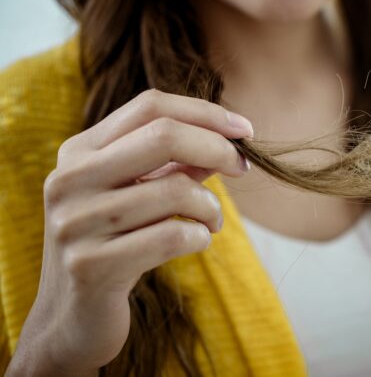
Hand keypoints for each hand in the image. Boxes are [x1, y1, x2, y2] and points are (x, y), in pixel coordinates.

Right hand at [11, 89, 252, 373]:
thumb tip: (228, 137)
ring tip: (212, 220)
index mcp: (79, 152)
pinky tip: (198, 241)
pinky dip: (201, 236)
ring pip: (175, 191)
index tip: (245, 130)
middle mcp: (69, 180)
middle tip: (243, 167)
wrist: (72, 319)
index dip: (205, 113)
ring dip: (211, 206)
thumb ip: (175, 163)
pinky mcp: (90, 266)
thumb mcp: (139, 194)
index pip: (150, 106)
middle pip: (163, 136)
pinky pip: (172, 236)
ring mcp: (75, 223)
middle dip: (217, 148)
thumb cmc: (117, 244)